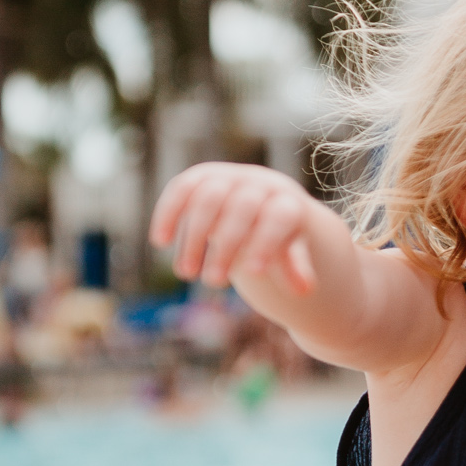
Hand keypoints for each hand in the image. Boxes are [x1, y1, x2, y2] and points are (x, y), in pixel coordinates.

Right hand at [149, 162, 319, 295]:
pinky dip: (168, 212)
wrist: (259, 199)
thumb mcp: (289, 250)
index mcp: (285, 201)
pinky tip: (160, 241)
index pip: (279, 217)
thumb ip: (294, 266)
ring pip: (208, 199)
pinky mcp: (200, 176)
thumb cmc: (276, 234)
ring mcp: (228, 176)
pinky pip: (182, 189)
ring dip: (194, 237)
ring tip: (186, 274)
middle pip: (241, 209)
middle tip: (214, 282)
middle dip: (226, 247)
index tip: (254, 274)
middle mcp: (257, 183)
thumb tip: (305, 288)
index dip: (267, 242)